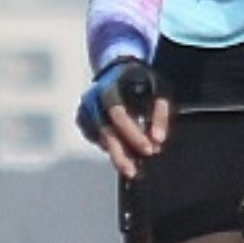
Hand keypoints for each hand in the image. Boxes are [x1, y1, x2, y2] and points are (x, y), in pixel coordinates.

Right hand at [76, 59, 167, 180]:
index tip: (149, 150)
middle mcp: (93, 98)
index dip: (133, 134)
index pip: (118, 114)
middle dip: (120, 155)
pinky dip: (109, 147)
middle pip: (104, 132)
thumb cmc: (141, 81)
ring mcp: (85, 110)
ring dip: (117, 154)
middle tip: (134, 172)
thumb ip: (160, 114)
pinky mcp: (82, 120)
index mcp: (111, 87)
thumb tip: (158, 139)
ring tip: (133, 167)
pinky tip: (123, 149)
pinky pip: (96, 139)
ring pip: (100, 139)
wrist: (118, 70)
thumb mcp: (159, 90)